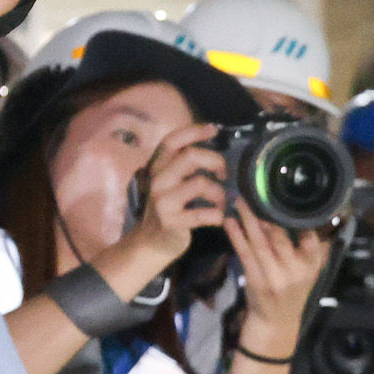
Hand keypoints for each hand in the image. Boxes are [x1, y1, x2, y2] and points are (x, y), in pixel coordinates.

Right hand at [126, 125, 231, 275]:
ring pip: (201, 183)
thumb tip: (209, 141)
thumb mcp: (170, 182)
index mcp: (157, 167)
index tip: (214, 129)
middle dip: (215, 160)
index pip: (172, 141)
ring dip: (219, 192)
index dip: (193, 131)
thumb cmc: (168, 208)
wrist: (150, 243)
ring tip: (222, 201)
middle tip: (224, 173)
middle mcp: (157, 180)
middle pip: (190, 156)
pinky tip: (218, 218)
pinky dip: (217, 215)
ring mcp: (163, 201)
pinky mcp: (172, 222)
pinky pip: (204, 214)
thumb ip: (183, 164)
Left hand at [227, 210, 328, 340]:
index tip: (286, 199)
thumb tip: (312, 214)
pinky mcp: (255, 280)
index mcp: (311, 264)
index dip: (299, 219)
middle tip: (256, 193)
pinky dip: (236, 236)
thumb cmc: (294, 289)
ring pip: (260, 243)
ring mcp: (273, 276)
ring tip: (240, 201)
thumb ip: (311, 246)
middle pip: (280, 237)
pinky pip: (244, 254)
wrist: (276, 321)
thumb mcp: (311, 270)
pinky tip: (229, 222)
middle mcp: (294, 270)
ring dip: (248, 220)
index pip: (309, 238)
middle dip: (266, 214)